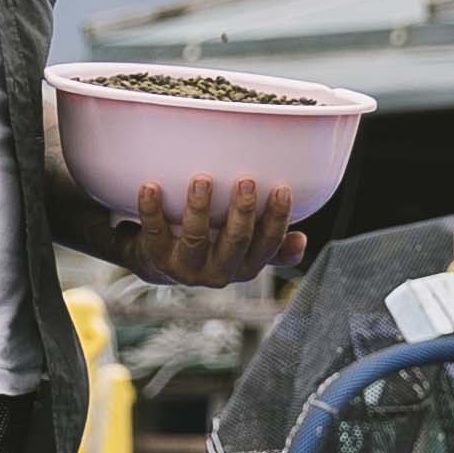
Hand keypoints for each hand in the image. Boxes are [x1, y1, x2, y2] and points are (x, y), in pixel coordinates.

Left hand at [122, 175, 306, 288]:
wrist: (158, 262)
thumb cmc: (209, 246)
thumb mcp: (242, 251)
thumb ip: (271, 246)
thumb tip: (301, 240)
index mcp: (244, 267)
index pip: (268, 245)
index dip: (278, 219)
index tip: (283, 188)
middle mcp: (217, 272)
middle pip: (236, 242)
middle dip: (243, 212)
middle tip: (246, 181)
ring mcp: (185, 267)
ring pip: (196, 238)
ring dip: (200, 208)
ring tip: (202, 180)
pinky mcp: (156, 257)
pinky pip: (154, 231)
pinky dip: (151, 209)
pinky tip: (151, 186)